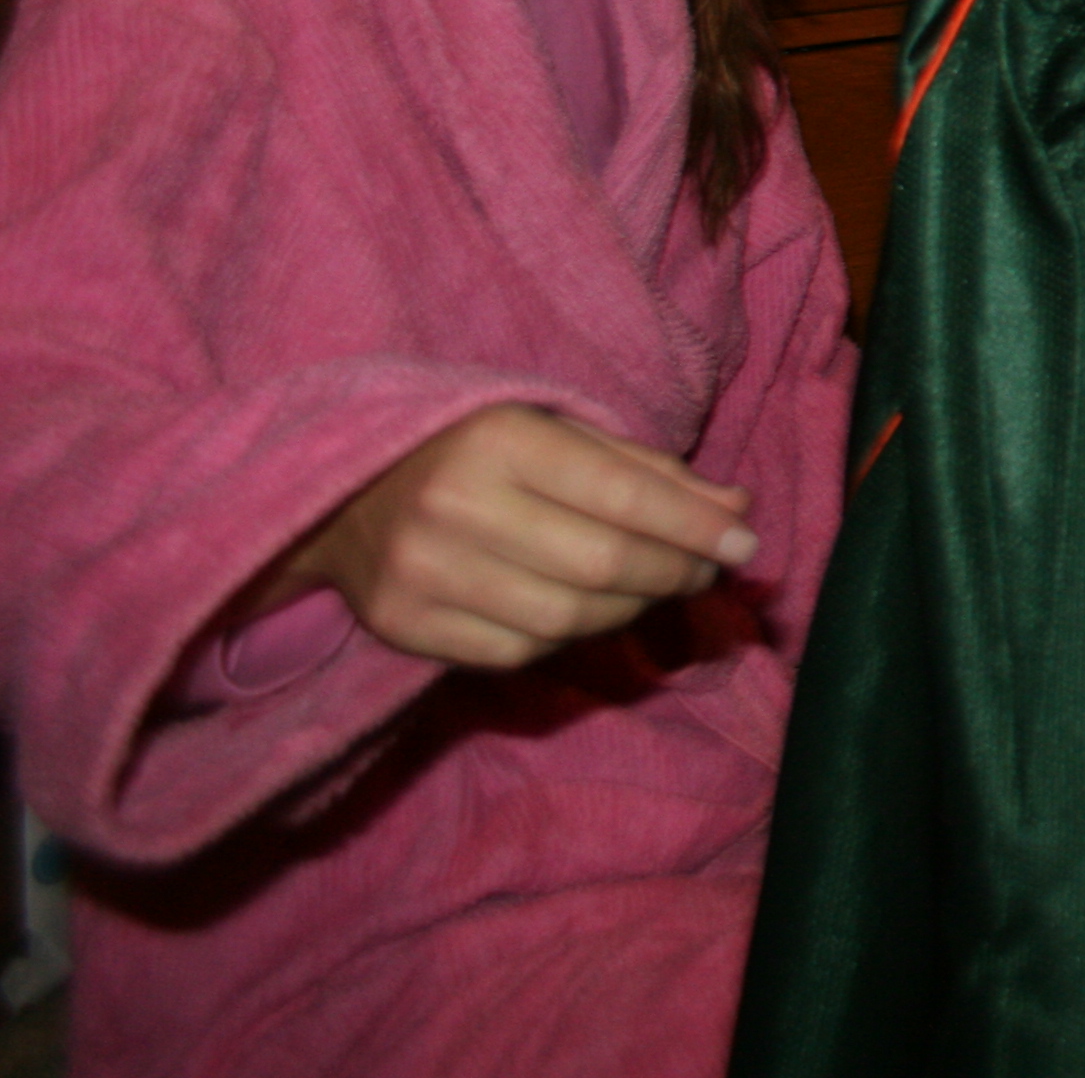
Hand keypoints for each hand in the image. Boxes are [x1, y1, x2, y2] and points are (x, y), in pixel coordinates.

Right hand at [265, 406, 758, 670]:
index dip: (693, 525)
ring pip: (566, 619)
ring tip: (654, 584)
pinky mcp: (405, 628)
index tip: (745, 543)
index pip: (620, 494)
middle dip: (673, 571)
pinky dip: (571, 637)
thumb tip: (737, 511)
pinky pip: (520, 652)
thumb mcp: (556, 432)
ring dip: (631, 608)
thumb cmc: (473, 451)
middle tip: (707, 567)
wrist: (339, 495)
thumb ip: (648, 470)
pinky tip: (589, 610)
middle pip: (600, 565)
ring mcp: (423, 575)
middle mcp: (454, 508)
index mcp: (497, 441)